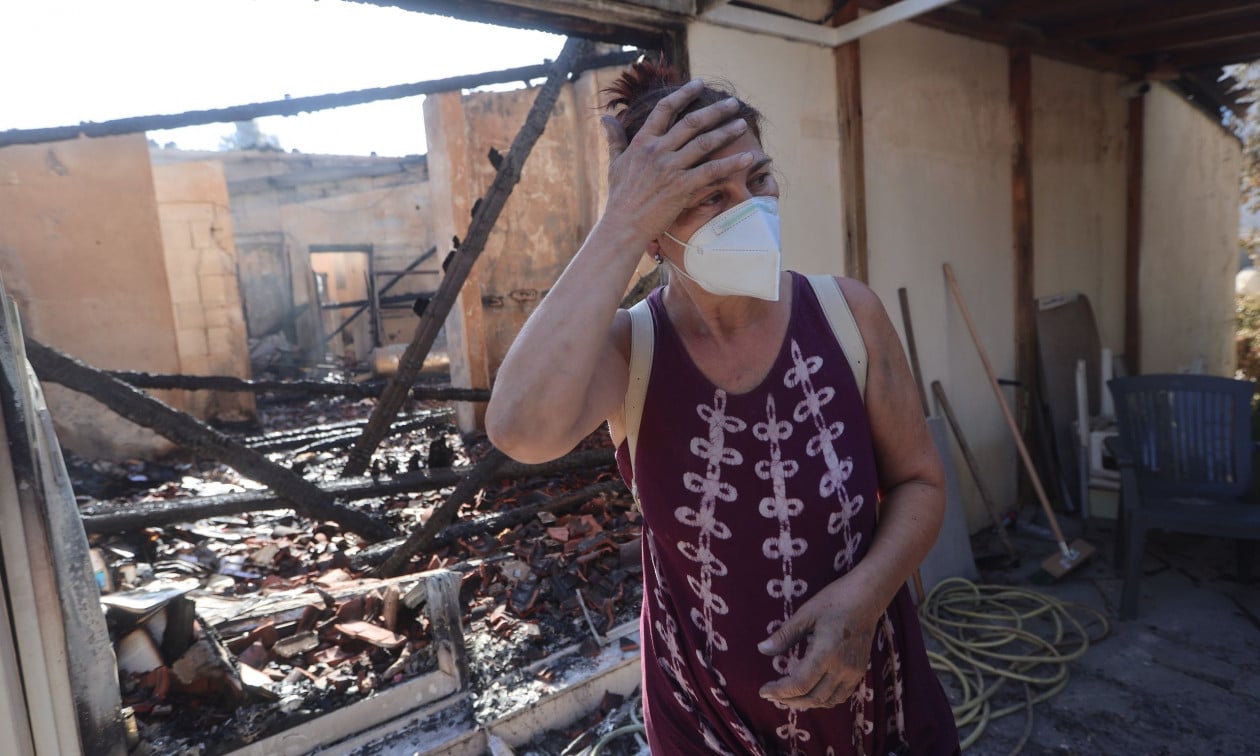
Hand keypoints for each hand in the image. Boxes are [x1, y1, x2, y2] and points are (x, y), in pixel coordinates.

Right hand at [599, 79, 753, 246]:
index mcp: (642, 142)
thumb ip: (615, 138)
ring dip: (726, 132)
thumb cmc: (619, 196)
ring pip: (704, 143)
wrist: (623, 225)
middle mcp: (657, 151)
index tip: (698, 84)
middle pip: (691, 122)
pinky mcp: (682, 186)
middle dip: (715, 111)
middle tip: (733, 103)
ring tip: (742, 124)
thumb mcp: (614, 162)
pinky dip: (731, 163)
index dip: (683, 94)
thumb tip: (606, 118)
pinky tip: (747, 157)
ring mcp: (670, 168)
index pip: (664, 109)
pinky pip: (711, 171)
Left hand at [756, 577, 880, 709]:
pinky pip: (840, 696)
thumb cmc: (834, 601)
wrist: (866, 597)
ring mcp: (853, 672)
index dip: (779, 691)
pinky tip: (810, 692)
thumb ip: (784, 635)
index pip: (800, 684)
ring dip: (805, 702)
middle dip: (789, 700)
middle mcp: (842, 668)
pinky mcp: (859, 672)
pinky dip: (822, 699)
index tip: (764, 691)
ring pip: (827, 700)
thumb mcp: (805, 614)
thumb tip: (762, 649)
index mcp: (826, 653)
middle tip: (771, 695)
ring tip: (787, 696)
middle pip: (812, 697)